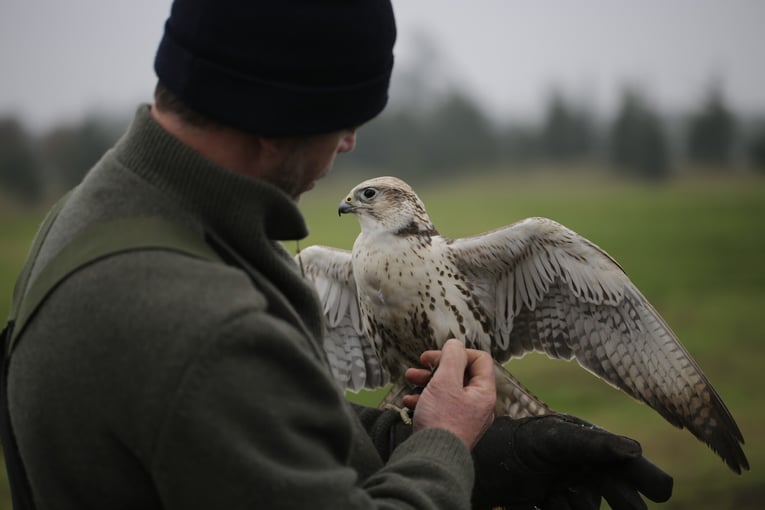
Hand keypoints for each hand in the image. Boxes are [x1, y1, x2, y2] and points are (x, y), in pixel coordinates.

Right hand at [402, 339, 495, 449]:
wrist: (432, 459)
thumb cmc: (441, 421)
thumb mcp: (445, 381)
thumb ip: (452, 358)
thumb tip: (455, 343)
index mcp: (484, 392)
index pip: (480, 360)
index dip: (458, 352)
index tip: (438, 355)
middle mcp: (479, 405)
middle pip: (461, 374)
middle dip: (438, 366)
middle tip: (421, 363)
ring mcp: (466, 418)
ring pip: (448, 390)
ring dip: (428, 380)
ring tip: (410, 378)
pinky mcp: (452, 428)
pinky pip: (441, 406)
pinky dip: (426, 399)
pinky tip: (410, 401)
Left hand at [470, 414, 672, 509]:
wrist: (474, 458)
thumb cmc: (517, 441)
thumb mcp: (555, 439)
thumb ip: (593, 443)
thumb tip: (634, 450)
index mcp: (587, 444)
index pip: (626, 464)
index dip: (648, 477)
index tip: (663, 491)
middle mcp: (579, 465)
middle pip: (615, 492)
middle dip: (625, 504)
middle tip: (624, 507)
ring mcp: (562, 485)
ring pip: (589, 506)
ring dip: (583, 507)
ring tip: (562, 498)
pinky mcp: (545, 501)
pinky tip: (554, 503)